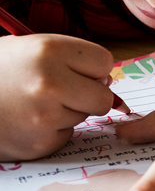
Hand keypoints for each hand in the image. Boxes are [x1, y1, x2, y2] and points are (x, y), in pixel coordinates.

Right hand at [0, 34, 117, 160]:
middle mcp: (50, 83)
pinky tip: (28, 120)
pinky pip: (66, 135)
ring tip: (35, 103)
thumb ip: (74, 58)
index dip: (93, 68)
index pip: (105, 63)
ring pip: (84, 116)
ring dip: (67, 111)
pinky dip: (53, 130)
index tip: (76, 69)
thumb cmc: (0, 69)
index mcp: (51, 51)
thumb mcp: (34, 47)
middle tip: (63, 90)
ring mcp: (44, 116)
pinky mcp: (39, 144)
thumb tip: (108, 81)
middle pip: (103, 97)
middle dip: (89, 94)